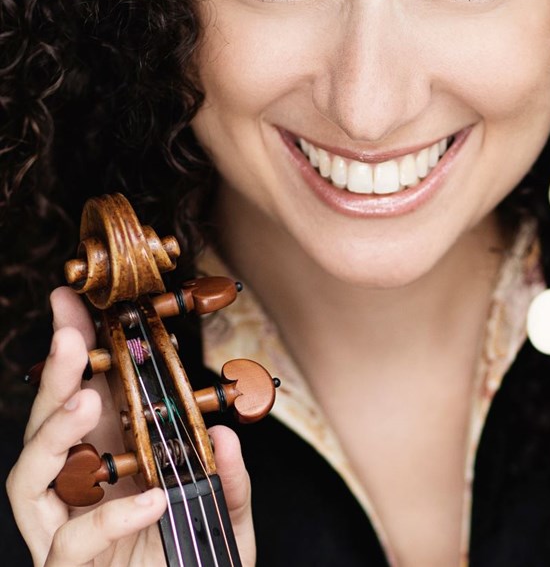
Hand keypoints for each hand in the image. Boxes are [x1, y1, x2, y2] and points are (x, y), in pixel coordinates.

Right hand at [6, 287, 254, 565]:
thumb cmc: (200, 564)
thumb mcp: (225, 514)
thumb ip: (228, 478)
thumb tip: (224, 434)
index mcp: (110, 463)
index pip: (82, 398)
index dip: (73, 352)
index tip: (71, 302)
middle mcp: (79, 494)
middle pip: (46, 430)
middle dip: (55, 380)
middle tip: (71, 338)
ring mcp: (67, 536)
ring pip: (29, 482)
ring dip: (53, 435)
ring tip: (87, 400)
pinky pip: (72, 546)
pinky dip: (110, 518)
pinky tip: (150, 498)